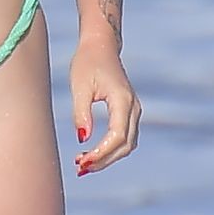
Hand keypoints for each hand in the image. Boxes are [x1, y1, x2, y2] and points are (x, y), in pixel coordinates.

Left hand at [70, 38, 140, 174]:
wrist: (101, 46)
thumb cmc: (87, 63)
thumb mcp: (80, 87)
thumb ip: (81, 113)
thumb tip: (82, 138)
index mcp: (122, 100)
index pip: (117, 136)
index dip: (102, 153)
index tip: (82, 161)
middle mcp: (133, 107)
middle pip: (125, 145)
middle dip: (104, 160)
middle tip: (80, 168)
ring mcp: (134, 109)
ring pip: (128, 144)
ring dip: (108, 157)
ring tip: (84, 164)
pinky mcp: (129, 111)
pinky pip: (125, 137)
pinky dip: (111, 149)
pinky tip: (92, 153)